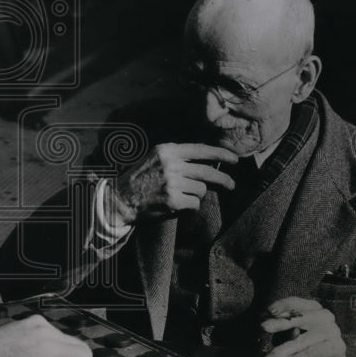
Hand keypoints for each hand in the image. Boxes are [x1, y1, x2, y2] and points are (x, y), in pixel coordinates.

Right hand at [111, 143, 237, 222]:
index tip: (234, 159)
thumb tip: (209, 160)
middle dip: (223, 179)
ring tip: (182, 196)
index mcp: (167, 150)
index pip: (201, 149)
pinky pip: (195, 204)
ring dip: (196, 195)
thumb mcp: (156, 158)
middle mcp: (171, 164)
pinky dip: (190, 207)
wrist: (121, 199)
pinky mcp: (173, 200)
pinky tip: (178, 205)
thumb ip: (179, 156)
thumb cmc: (141, 179)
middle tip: (231, 185)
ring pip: (201, 189)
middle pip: (207, 171)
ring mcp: (172, 182)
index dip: (221, 154)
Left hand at [260, 297, 346, 356]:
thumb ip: (285, 324)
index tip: (269, 310)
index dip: (283, 305)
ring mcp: (333, 332)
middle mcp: (325, 316)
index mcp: (313, 307)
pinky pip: (312, 354)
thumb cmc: (311, 337)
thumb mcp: (297, 326)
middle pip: (300, 319)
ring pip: (304, 340)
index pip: (296, 303)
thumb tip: (267, 324)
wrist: (337, 351)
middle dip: (280, 323)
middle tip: (263, 326)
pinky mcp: (337, 347)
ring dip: (283, 349)